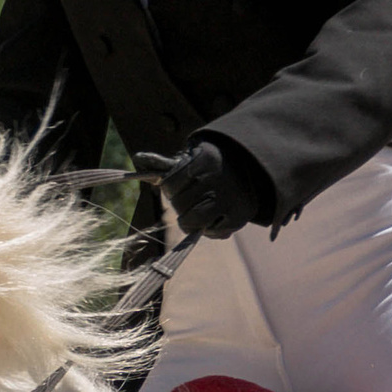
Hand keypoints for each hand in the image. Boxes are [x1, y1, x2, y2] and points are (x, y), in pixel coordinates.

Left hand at [134, 135, 266, 241]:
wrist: (253, 167)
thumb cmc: (212, 166)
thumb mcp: (192, 159)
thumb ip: (165, 164)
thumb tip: (138, 158)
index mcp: (205, 160)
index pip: (170, 184)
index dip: (170, 188)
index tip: (180, 185)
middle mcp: (219, 178)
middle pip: (180, 204)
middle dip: (181, 204)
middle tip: (193, 197)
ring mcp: (231, 198)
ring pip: (192, 222)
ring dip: (191, 220)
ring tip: (200, 209)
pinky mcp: (241, 216)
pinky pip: (211, 233)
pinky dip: (210, 229)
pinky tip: (216, 216)